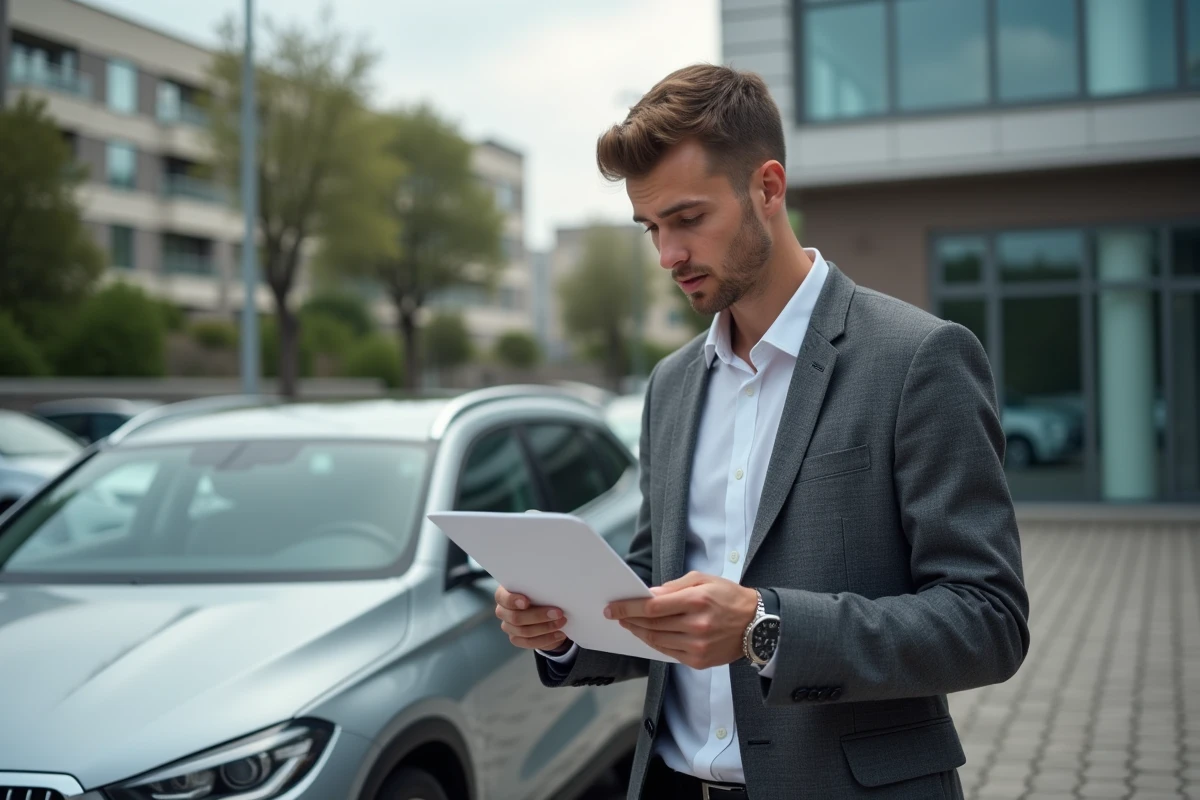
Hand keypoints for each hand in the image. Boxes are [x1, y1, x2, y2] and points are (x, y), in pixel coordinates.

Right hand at [495, 585, 571, 651]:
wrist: (544, 612)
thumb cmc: (540, 595)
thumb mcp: (539, 589)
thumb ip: (539, 590)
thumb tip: (552, 591)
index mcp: (504, 594)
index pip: (502, 597)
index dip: (512, 600)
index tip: (526, 602)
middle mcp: (502, 611)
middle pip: (516, 617)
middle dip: (539, 616)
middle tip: (558, 613)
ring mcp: (508, 626)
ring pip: (524, 631)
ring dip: (546, 627)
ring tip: (562, 622)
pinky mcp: (516, 639)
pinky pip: (530, 642)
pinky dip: (546, 638)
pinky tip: (559, 634)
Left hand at [605, 571, 758, 669]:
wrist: (757, 624)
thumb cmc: (729, 597)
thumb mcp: (704, 580)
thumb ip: (674, 586)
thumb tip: (649, 595)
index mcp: (697, 601)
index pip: (653, 607)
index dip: (629, 608)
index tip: (613, 608)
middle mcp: (697, 625)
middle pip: (651, 625)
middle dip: (630, 620)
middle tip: (616, 615)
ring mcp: (698, 646)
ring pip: (656, 641)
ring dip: (639, 633)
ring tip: (629, 624)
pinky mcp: (699, 661)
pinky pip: (668, 653)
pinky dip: (654, 643)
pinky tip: (647, 635)